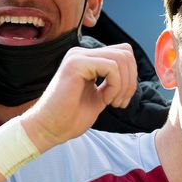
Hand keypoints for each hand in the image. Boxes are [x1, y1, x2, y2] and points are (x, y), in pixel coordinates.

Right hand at [21, 44, 135, 151]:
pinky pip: (111, 67)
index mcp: (86, 59)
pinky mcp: (76, 64)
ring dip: (123, 85)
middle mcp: (81, 53)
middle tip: (120, 103)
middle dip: (131, 80)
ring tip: (112, 102)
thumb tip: (132, 74)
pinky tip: (105, 100)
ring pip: (121, 59)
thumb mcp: (100, 96)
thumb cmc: (71, 117)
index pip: (122, 53)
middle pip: (125, 53)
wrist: (49, 129)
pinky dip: (115, 86)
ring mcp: (78, 56)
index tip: (121, 99)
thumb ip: (113, 82)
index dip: (130, 76)